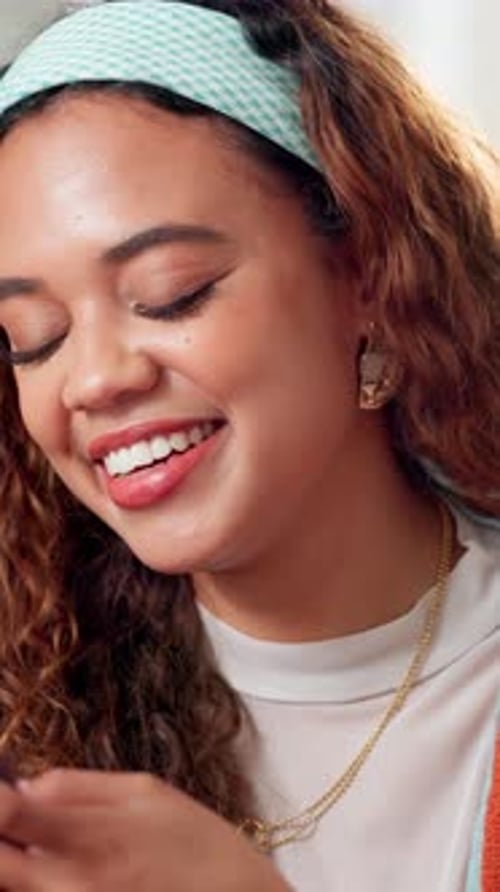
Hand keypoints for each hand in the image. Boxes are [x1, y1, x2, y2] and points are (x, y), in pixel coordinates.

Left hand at [0, 770, 290, 890]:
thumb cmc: (199, 844)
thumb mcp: (145, 792)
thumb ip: (80, 786)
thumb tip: (24, 785)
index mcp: (88, 836)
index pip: (7, 812)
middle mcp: (70, 883)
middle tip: (14, 822)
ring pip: (15, 885)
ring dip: (15, 861)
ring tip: (34, 843)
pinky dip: (34, 882)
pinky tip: (53, 866)